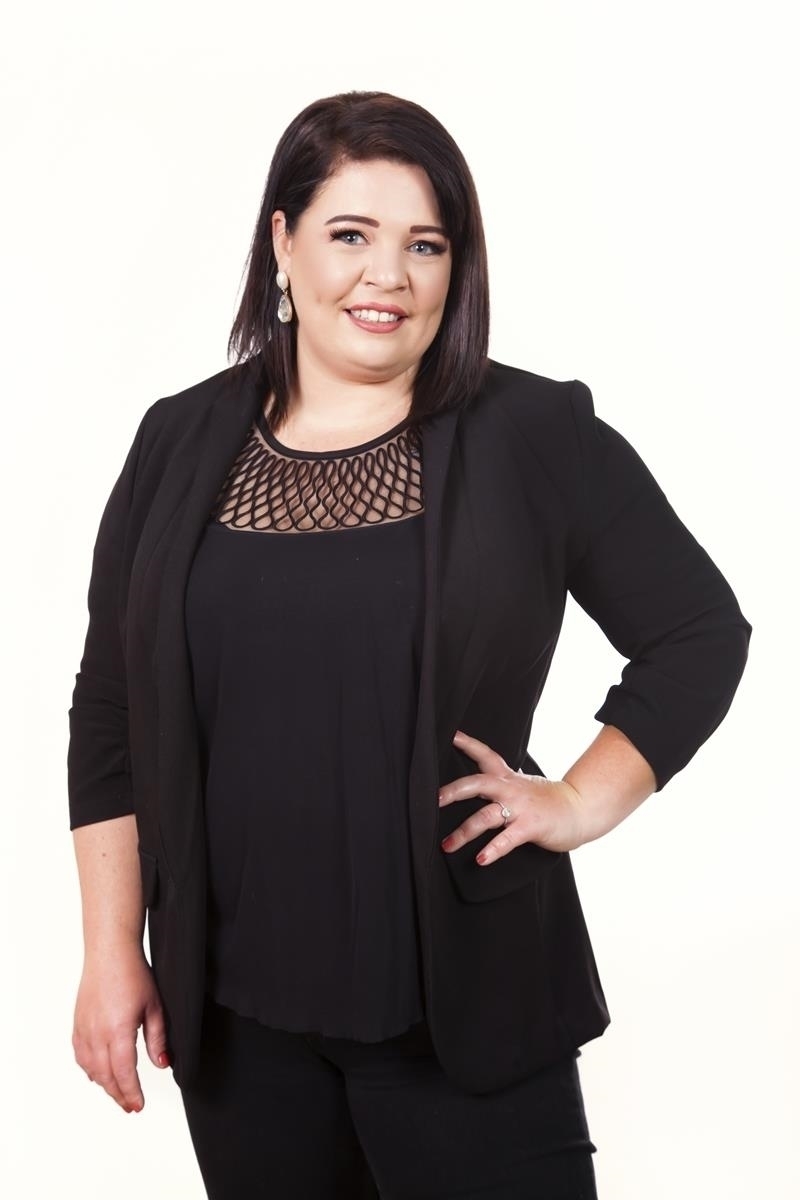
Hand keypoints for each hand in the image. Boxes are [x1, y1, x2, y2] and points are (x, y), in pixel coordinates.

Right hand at [72, 946, 169, 1113]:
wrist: (110, 953)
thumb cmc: (133, 974)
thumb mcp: (154, 1007)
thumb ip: (157, 1039)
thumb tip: (163, 1064)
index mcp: (118, 1031)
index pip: (123, 1073)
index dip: (131, 1092)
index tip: (138, 1105)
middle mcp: (96, 1034)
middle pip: (106, 1076)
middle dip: (119, 1094)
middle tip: (131, 1106)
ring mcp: (84, 1030)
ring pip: (91, 1069)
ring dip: (104, 1084)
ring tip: (118, 1093)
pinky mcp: (78, 1024)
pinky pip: (81, 1056)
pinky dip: (90, 1069)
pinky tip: (98, 1074)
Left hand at [438, 730, 587, 865]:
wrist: (580, 809)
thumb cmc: (548, 801)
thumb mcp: (523, 785)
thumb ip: (501, 784)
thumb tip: (477, 787)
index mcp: (508, 778)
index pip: (485, 755)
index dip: (467, 744)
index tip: (450, 735)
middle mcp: (511, 789)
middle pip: (477, 783)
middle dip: (453, 791)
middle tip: (434, 800)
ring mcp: (520, 808)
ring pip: (485, 817)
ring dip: (464, 832)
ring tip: (447, 845)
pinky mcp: (530, 827)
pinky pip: (507, 839)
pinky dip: (492, 850)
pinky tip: (481, 859)